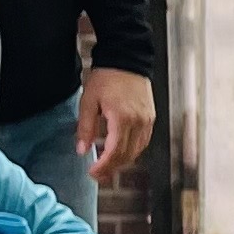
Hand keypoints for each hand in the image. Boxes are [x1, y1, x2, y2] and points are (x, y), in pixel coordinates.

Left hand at [78, 66, 158, 180]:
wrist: (127, 59)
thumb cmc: (107, 77)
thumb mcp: (89, 101)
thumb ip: (86, 128)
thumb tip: (82, 150)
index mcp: (122, 118)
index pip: (114, 152)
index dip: (103, 166)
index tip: (92, 173)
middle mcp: (139, 122)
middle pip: (126, 155)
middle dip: (111, 168)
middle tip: (97, 174)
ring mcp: (147, 120)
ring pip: (136, 151)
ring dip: (122, 161)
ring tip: (107, 166)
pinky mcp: (151, 118)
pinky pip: (143, 142)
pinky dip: (132, 151)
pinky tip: (121, 152)